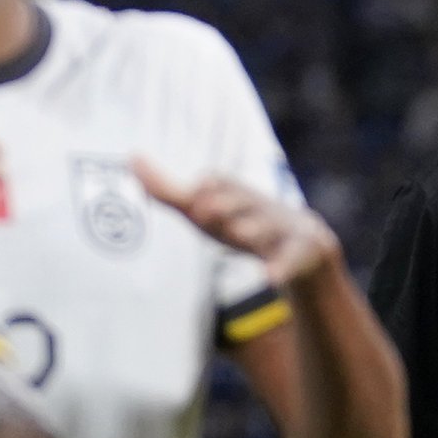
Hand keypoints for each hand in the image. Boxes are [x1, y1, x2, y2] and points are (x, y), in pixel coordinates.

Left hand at [135, 153, 340, 286]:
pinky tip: (269, 279)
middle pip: (242, 201)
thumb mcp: (205, 210)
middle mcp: (260, 205)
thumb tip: (131, 158)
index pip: (218, 183)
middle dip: (225, 205)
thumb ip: (168, 190)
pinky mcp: (303, 252)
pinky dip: (282, 269)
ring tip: (240, 234)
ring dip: (254, 229)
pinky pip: (293, 260)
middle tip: (202, 212)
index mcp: (237, 193)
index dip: (204, 190)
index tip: (192, 201)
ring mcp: (283, 228)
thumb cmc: (243, 224)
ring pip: (268, 227)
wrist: (306, 246)